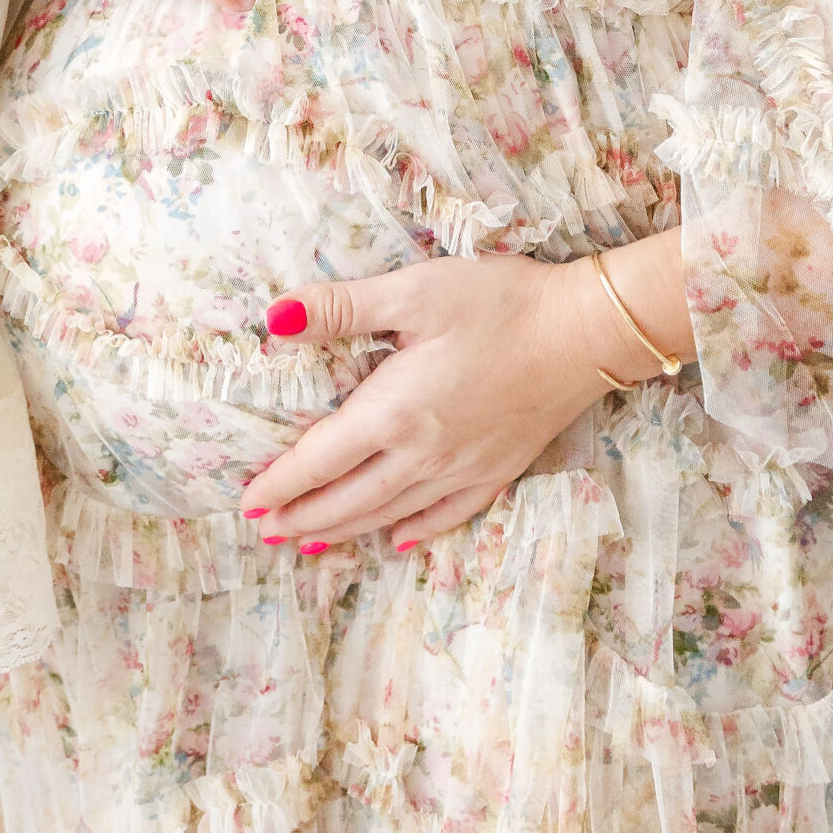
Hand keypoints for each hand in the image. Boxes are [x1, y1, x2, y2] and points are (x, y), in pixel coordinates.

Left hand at [241, 234, 690, 551]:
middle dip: (304, 516)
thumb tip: (274, 319)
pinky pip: (445, 515)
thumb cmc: (498, 302)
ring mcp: (463, 469)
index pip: (321, 459)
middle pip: (350, 499)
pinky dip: (413, 531)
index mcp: (394, 412)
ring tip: (310, 541)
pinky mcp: (498, 469)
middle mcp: (423, 454)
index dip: (281, 483)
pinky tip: (397, 539)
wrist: (584, 331)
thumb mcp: (414, 291)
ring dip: (345, 529)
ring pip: (390, 513)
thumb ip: (343, 308)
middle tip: (267, 529)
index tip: (248, 501)